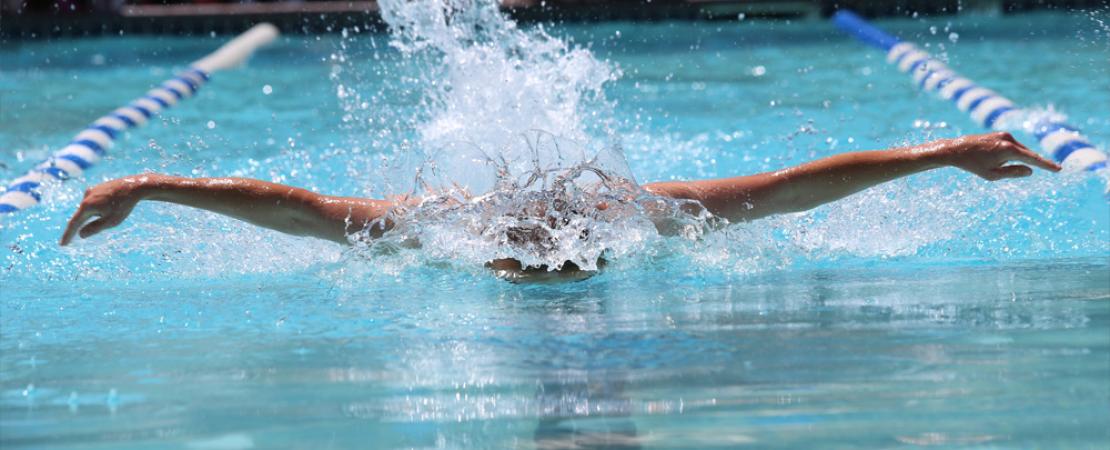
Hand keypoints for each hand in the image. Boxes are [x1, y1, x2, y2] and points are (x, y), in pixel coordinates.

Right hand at [60, 176, 149, 245]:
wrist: (134, 186)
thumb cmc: (124, 206)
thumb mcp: (111, 221)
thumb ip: (95, 228)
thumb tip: (81, 234)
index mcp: (87, 205)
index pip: (74, 223)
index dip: (68, 235)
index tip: (63, 244)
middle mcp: (86, 196)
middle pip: (81, 216)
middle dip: (83, 225)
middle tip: (74, 238)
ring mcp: (91, 191)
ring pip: (89, 209)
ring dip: (96, 215)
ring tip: (113, 210)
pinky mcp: (96, 188)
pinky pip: (94, 202)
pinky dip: (98, 208)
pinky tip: (111, 205)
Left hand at [939, 132, 1060, 179]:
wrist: (956, 150)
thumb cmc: (973, 165)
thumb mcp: (993, 175)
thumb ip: (1013, 173)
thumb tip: (1030, 170)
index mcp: (1008, 150)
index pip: (1033, 159)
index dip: (1047, 165)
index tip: (1059, 169)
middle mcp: (1009, 139)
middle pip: (1028, 154)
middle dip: (1036, 163)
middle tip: (1052, 169)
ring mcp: (1005, 135)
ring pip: (1020, 150)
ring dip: (1019, 159)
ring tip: (998, 165)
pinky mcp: (1001, 134)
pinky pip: (1013, 146)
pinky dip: (1014, 154)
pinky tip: (1001, 159)